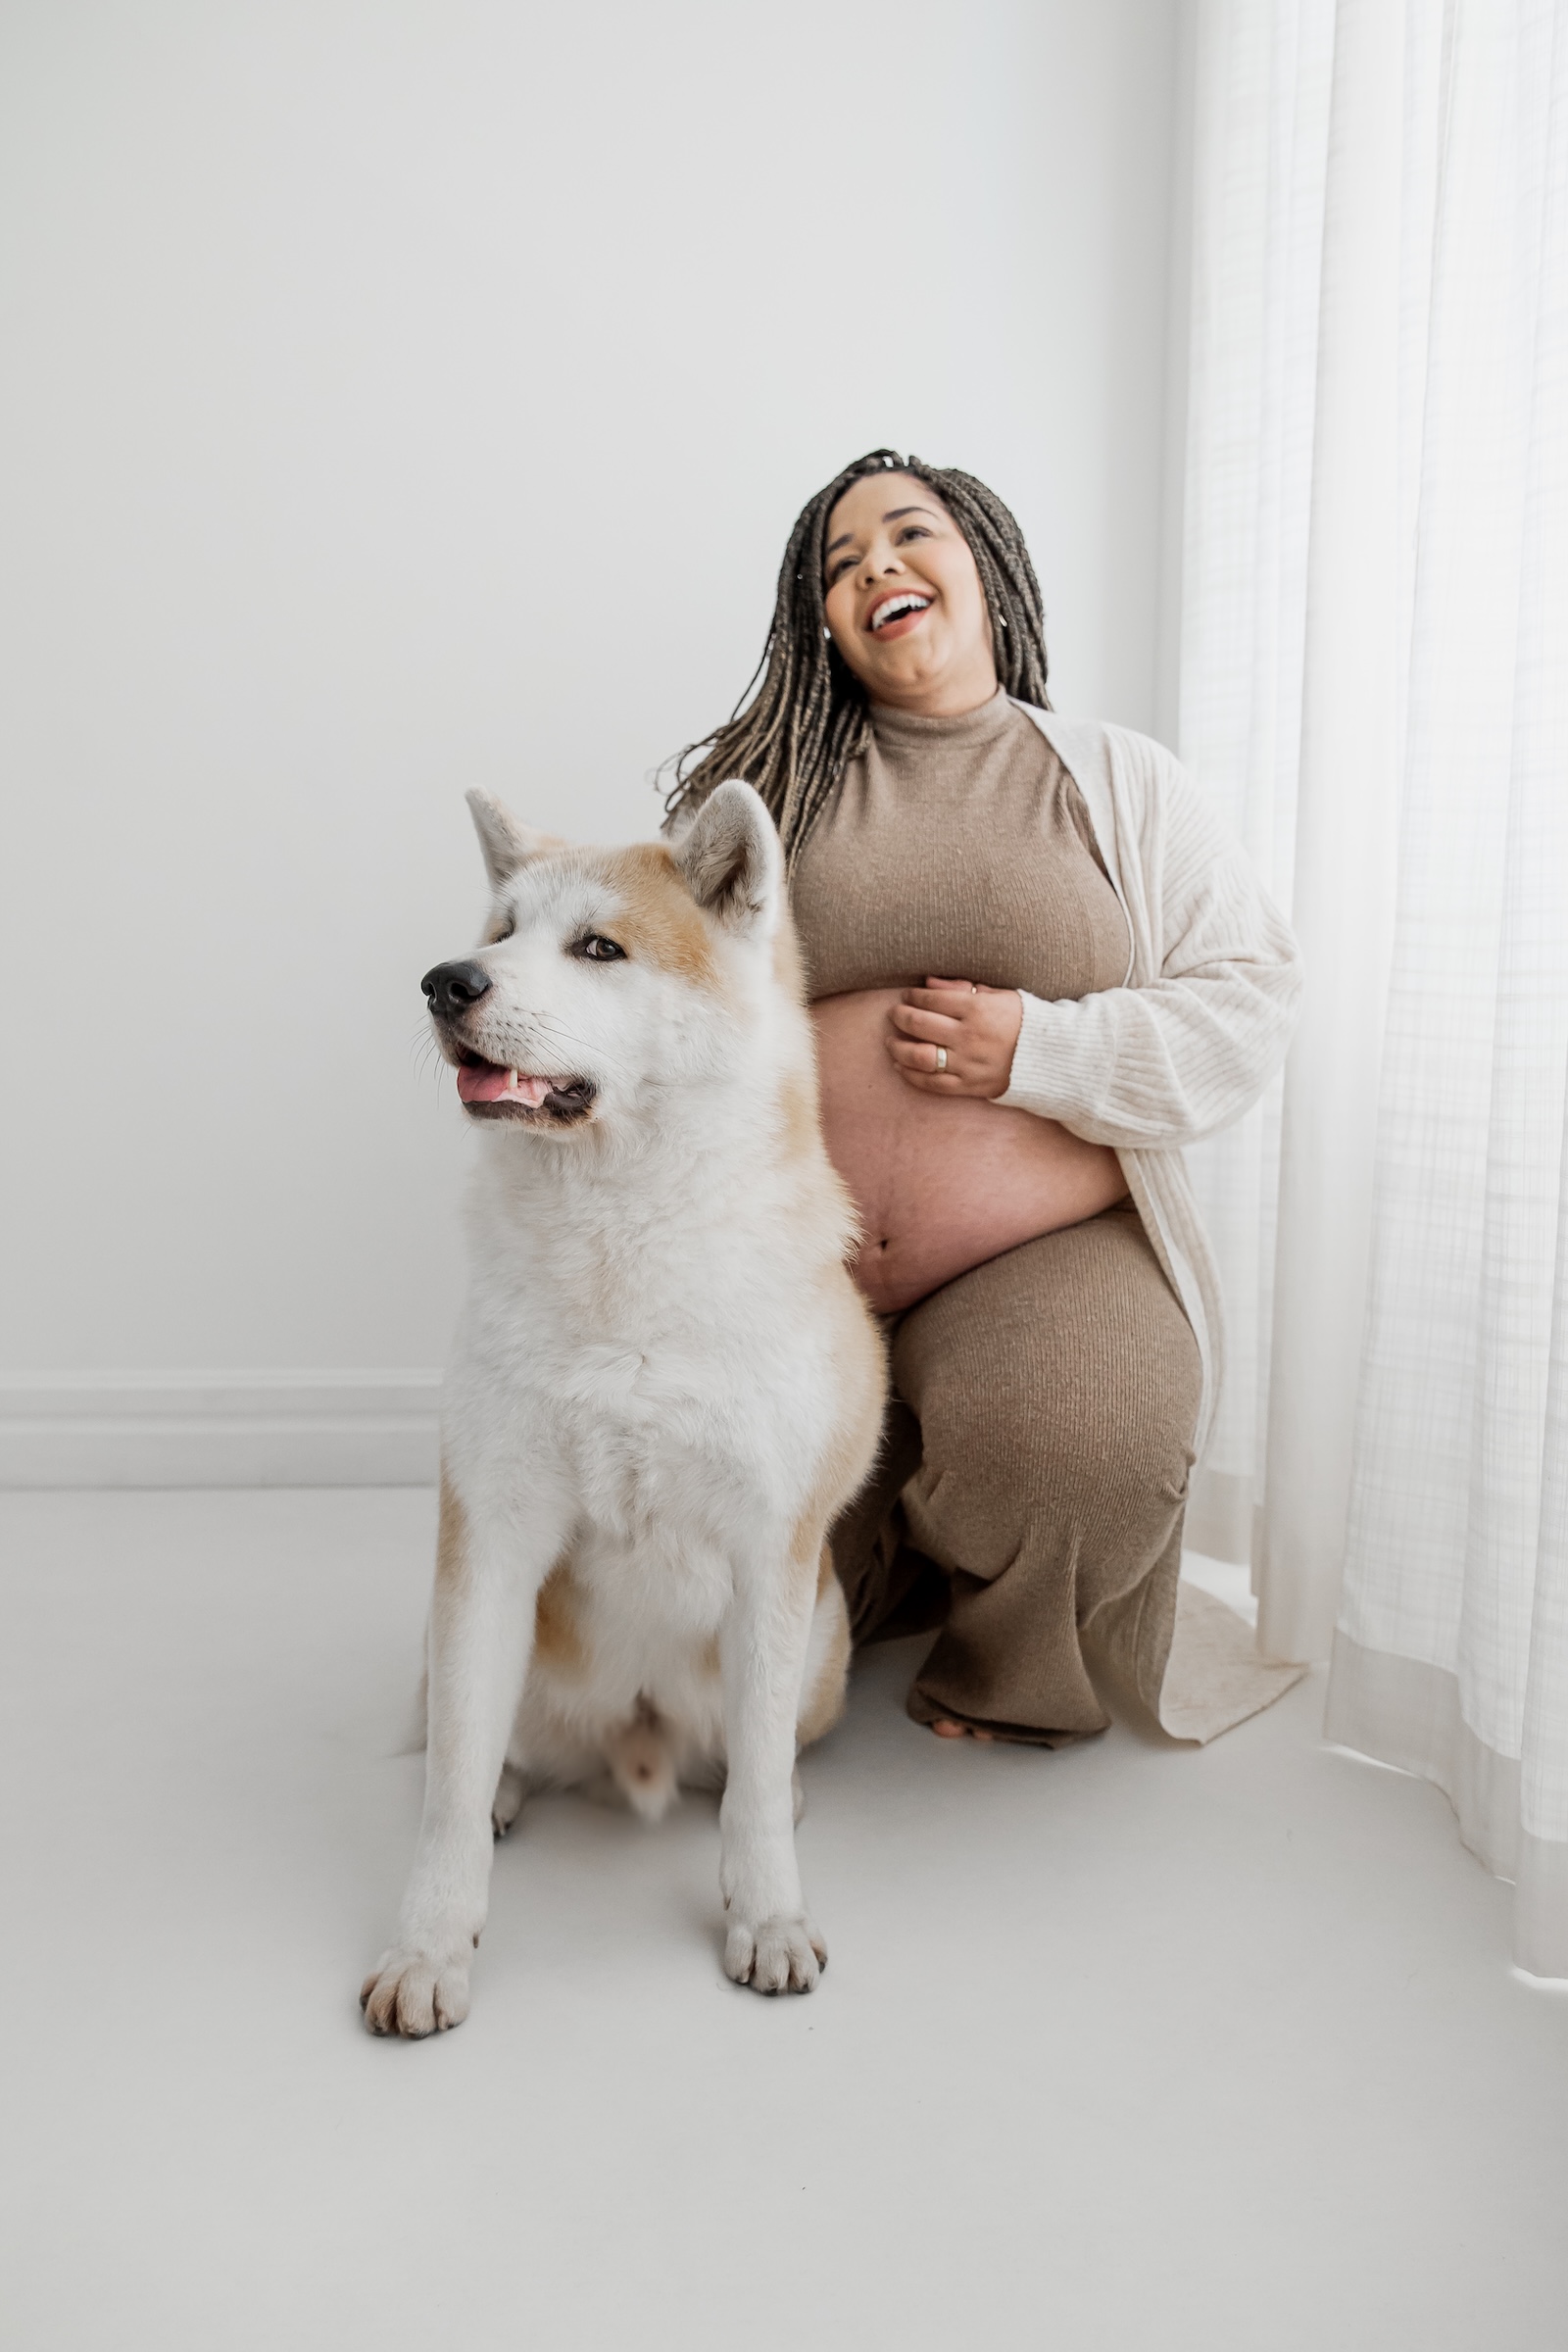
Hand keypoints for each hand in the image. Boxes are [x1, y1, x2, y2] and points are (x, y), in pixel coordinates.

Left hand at [887, 977, 1023, 1098]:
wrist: (1049, 1057)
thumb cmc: (1023, 1020)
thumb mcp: (998, 995)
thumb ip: (961, 987)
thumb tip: (928, 981)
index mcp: (977, 1009)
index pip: (932, 1000)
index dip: (913, 996)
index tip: (907, 995)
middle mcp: (968, 1036)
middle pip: (919, 1024)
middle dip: (900, 1017)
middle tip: (895, 1014)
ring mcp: (967, 1063)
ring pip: (919, 1056)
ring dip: (898, 1047)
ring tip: (891, 1041)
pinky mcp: (968, 1086)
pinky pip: (931, 1083)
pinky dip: (910, 1075)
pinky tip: (900, 1066)